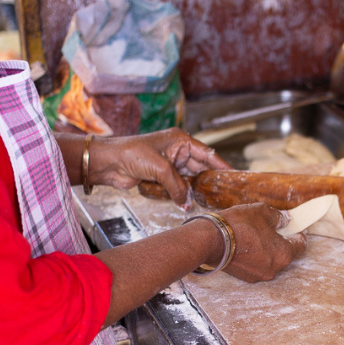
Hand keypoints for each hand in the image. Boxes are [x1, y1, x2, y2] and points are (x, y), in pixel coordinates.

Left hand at [90, 128, 230, 205]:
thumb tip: (187, 203)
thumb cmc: (133, 154)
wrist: (109, 162)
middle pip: (200, 167)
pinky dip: (182, 194)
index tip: (234, 175)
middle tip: (223, 193)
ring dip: (194, 190)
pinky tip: (189, 203)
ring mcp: (169, 164)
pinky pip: (177, 186)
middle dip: (208, 180)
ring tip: (208, 201)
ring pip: (188, 179)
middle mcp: (177, 151)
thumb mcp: (160, 169)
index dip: (221, 165)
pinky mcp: (161, 176)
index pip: (207, 154)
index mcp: (181, 140)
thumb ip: (177, 186)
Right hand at [216, 203, 306, 281]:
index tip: (296, 228)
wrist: (211, 241)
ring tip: (256, 237)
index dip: (299, 235)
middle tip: (272, 230)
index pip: (300, 245)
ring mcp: (259, 275)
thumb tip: (285, 220)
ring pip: (270, 261)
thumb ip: (278, 217)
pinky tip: (246, 246)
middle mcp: (275, 268)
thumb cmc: (239, 225)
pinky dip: (255, 257)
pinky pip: (256, 266)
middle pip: (284, 254)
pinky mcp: (246, 277)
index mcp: (284, 253)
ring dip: (267, 251)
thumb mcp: (262, 212)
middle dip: (280, 243)